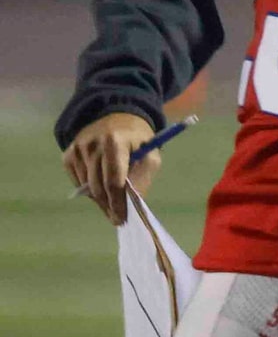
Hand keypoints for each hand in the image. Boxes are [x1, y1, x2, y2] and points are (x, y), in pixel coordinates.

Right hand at [63, 111, 160, 225]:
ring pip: (86, 187)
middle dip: (108, 205)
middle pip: (98, 186)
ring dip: (99, 198)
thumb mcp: (150, 155)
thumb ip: (141, 178)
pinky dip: (88, 188)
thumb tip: (127, 205)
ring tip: (111, 200)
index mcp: (116, 142)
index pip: (114, 180)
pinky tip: (100, 183)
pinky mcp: (68, 153)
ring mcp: (78, 148)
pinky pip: (77, 181)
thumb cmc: (138, 140)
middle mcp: (93, 144)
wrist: (118, 117)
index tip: (120, 219)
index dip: (117, 203)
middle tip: (116, 217)